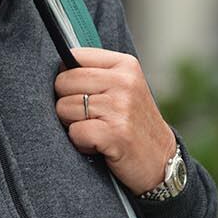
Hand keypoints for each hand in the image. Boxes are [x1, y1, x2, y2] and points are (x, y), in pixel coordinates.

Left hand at [53, 47, 176, 194]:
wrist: (160, 160)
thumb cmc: (132, 122)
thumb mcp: (123, 87)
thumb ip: (95, 73)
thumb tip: (57, 67)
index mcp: (125, 64)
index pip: (73, 56)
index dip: (68, 78)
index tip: (84, 93)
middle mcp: (124, 82)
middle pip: (63, 82)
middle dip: (68, 103)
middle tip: (91, 117)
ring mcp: (121, 107)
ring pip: (64, 108)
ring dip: (74, 125)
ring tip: (98, 130)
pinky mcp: (116, 133)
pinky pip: (74, 132)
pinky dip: (81, 143)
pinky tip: (99, 144)